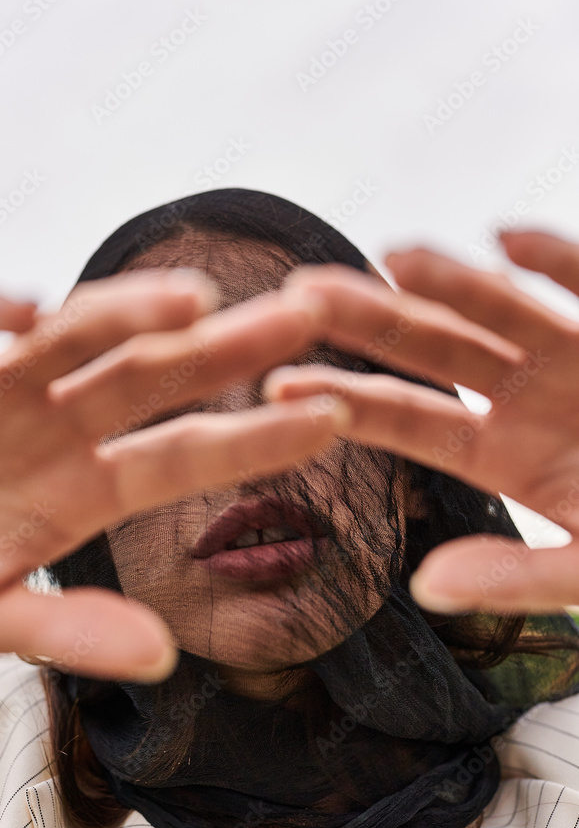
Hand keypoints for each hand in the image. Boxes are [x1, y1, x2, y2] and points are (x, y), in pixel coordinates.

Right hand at [0, 271, 347, 678]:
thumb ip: (70, 630)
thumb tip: (164, 657)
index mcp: (86, 483)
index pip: (189, 453)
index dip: (259, 437)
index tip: (333, 416)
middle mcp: (59, 421)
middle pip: (156, 374)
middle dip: (228, 345)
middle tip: (307, 313)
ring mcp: (0, 383)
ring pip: (78, 336)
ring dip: (130, 314)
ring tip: (192, 301)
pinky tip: (26, 317)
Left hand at [264, 229, 578, 614]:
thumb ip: (520, 577)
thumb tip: (425, 586)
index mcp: (506, 457)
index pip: (411, 422)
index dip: (348, 401)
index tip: (278, 383)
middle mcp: (529, 400)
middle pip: (435, 352)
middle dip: (369, 322)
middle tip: (297, 294)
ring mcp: (577, 358)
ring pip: (502, 311)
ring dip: (449, 281)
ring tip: (388, 254)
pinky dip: (560, 265)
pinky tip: (508, 242)